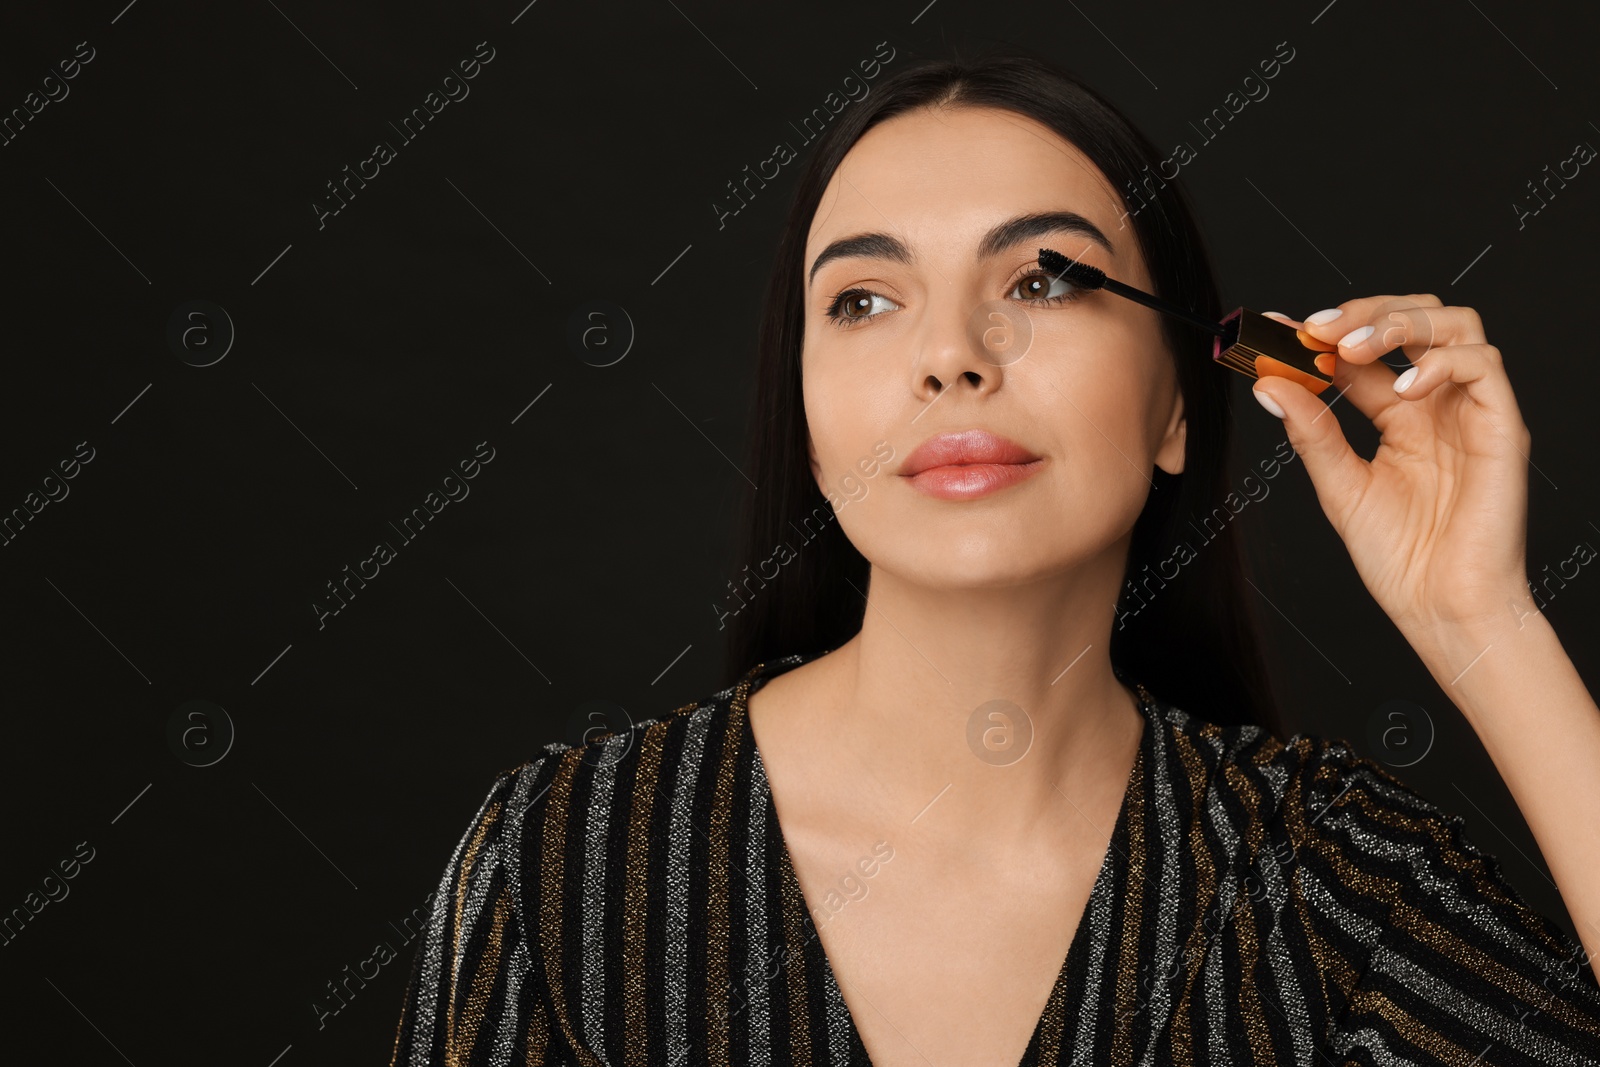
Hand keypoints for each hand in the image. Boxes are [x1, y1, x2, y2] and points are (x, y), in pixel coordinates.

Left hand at [1249, 296, 1531, 641]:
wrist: (1440, 608)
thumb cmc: (1400, 558)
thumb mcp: (1340, 487)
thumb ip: (1312, 433)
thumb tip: (1270, 383)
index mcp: (1398, 417)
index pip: (1363, 354)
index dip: (1323, 334)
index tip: (1278, 328)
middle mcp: (1437, 405)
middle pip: (1416, 319)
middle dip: (1364, 312)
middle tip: (1316, 329)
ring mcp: (1470, 412)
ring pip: (1456, 326)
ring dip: (1399, 322)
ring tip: (1351, 348)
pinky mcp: (1502, 427)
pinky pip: (1484, 366)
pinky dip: (1440, 362)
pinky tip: (1401, 389)